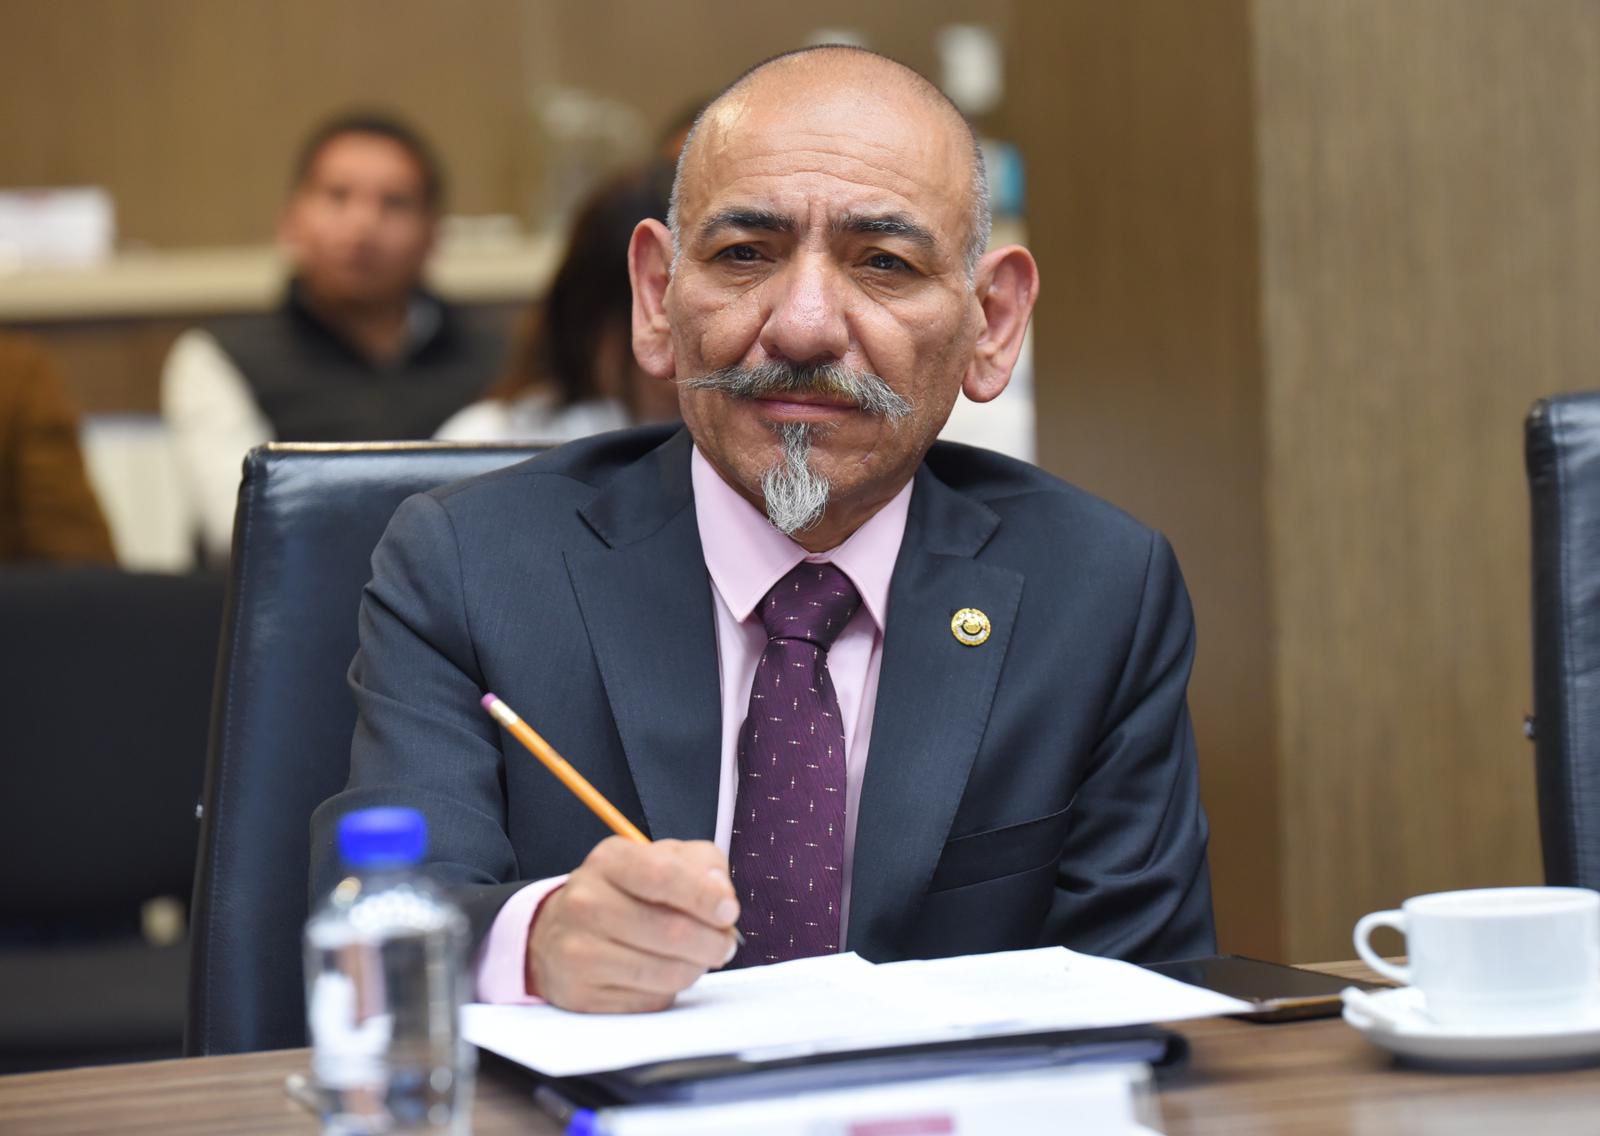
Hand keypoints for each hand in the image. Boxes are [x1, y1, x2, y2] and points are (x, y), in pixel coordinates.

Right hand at [528, 837, 740, 1012]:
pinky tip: (661, 973)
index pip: (663, 875)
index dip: (705, 896)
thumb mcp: (662, 859)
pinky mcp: (582, 995)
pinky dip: (669, 990)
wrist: (559, 931)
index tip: (729, 912)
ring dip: (696, 968)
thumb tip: (722, 898)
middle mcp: (586, 902)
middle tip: (725, 944)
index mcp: (609, 860)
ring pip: (665, 972)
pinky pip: (650, 1001)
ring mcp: (578, 951)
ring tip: (697, 957)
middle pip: (671, 931)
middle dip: (713, 942)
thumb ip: (702, 865)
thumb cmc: (627, 892)